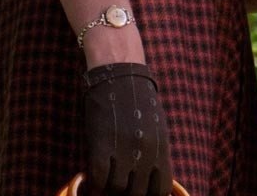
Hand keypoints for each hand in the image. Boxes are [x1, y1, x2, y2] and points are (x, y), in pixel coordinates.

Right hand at [81, 63, 171, 195]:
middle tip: (119, 182)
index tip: (138, 188)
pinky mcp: (101, 144)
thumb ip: (155, 154)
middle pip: (137, 192)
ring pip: (117, 189)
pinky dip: (95, 181)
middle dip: (128, 191)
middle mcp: (145, 153)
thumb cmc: (137, 98)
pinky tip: (95, 174)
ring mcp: (123, 150)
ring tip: (107, 175)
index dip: (149, 193)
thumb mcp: (157, 127)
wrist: (118, 72)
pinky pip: (98, 178)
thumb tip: (151, 180)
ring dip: (110, 186)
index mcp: (162, 149)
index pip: (161, 189)